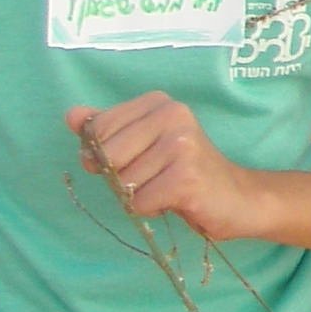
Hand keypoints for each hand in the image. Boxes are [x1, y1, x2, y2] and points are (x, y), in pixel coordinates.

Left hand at [69, 93, 267, 240]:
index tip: (134, 159)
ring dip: (140, 195)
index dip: (104, 154)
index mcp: (159, 103)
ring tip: (168, 187)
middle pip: (108, 156)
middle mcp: (172, 115)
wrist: (239, 197)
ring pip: (124, 182)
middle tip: (155, 176)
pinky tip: (177, 199)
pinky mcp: (186, 177)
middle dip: (122, 177)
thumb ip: (108, 129)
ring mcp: (181, 144)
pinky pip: (140, 201)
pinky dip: (152, 208)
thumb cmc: (185, 171)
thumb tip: (71, 116)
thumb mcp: (144, 144)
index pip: (98, 129)